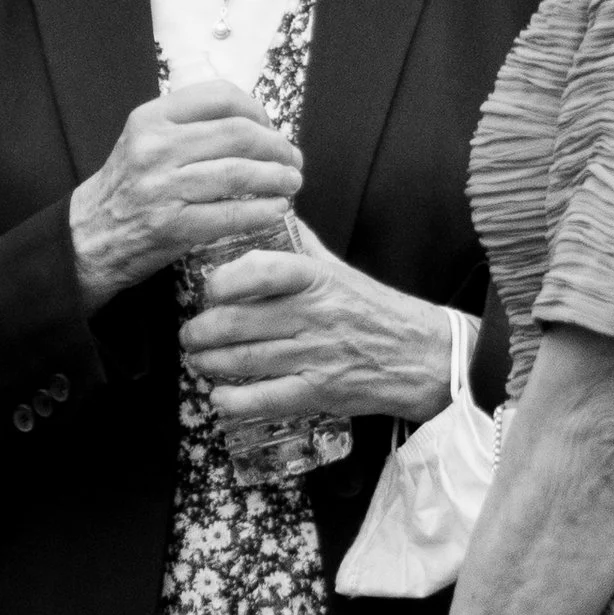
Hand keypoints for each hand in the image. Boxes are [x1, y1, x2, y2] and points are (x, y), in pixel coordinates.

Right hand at [68, 80, 299, 308]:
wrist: (89, 236)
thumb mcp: (145, 140)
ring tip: (293, 182)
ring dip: (277, 177)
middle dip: (277, 146)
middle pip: (238, 134)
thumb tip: (253, 124)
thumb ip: (189, 126)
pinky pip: (230, 214)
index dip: (257, 111)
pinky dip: (262, 210)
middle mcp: (155, 148)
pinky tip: (277, 208)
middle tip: (293, 158)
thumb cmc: (127, 187)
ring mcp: (162, 188)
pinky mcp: (171, 226)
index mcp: (151, 118)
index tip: (270, 127)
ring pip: (239, 172)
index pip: (219, 97)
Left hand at [182, 223, 457, 427]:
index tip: (209, 289)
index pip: (259, 271)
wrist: (423, 355)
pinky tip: (219, 396)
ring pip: (243, 360)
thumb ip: (300, 247)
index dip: (223, 281)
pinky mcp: (319, 393)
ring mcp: (315, 355)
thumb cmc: (375, 310)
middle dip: (200, 331)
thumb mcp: (339, 269)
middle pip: (237, 322)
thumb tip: (266, 213)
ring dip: (208, 363)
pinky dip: (232, 401)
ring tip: (199, 360)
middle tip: (190, 334)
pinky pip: (264, 399)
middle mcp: (313, 314)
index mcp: (316, 277)